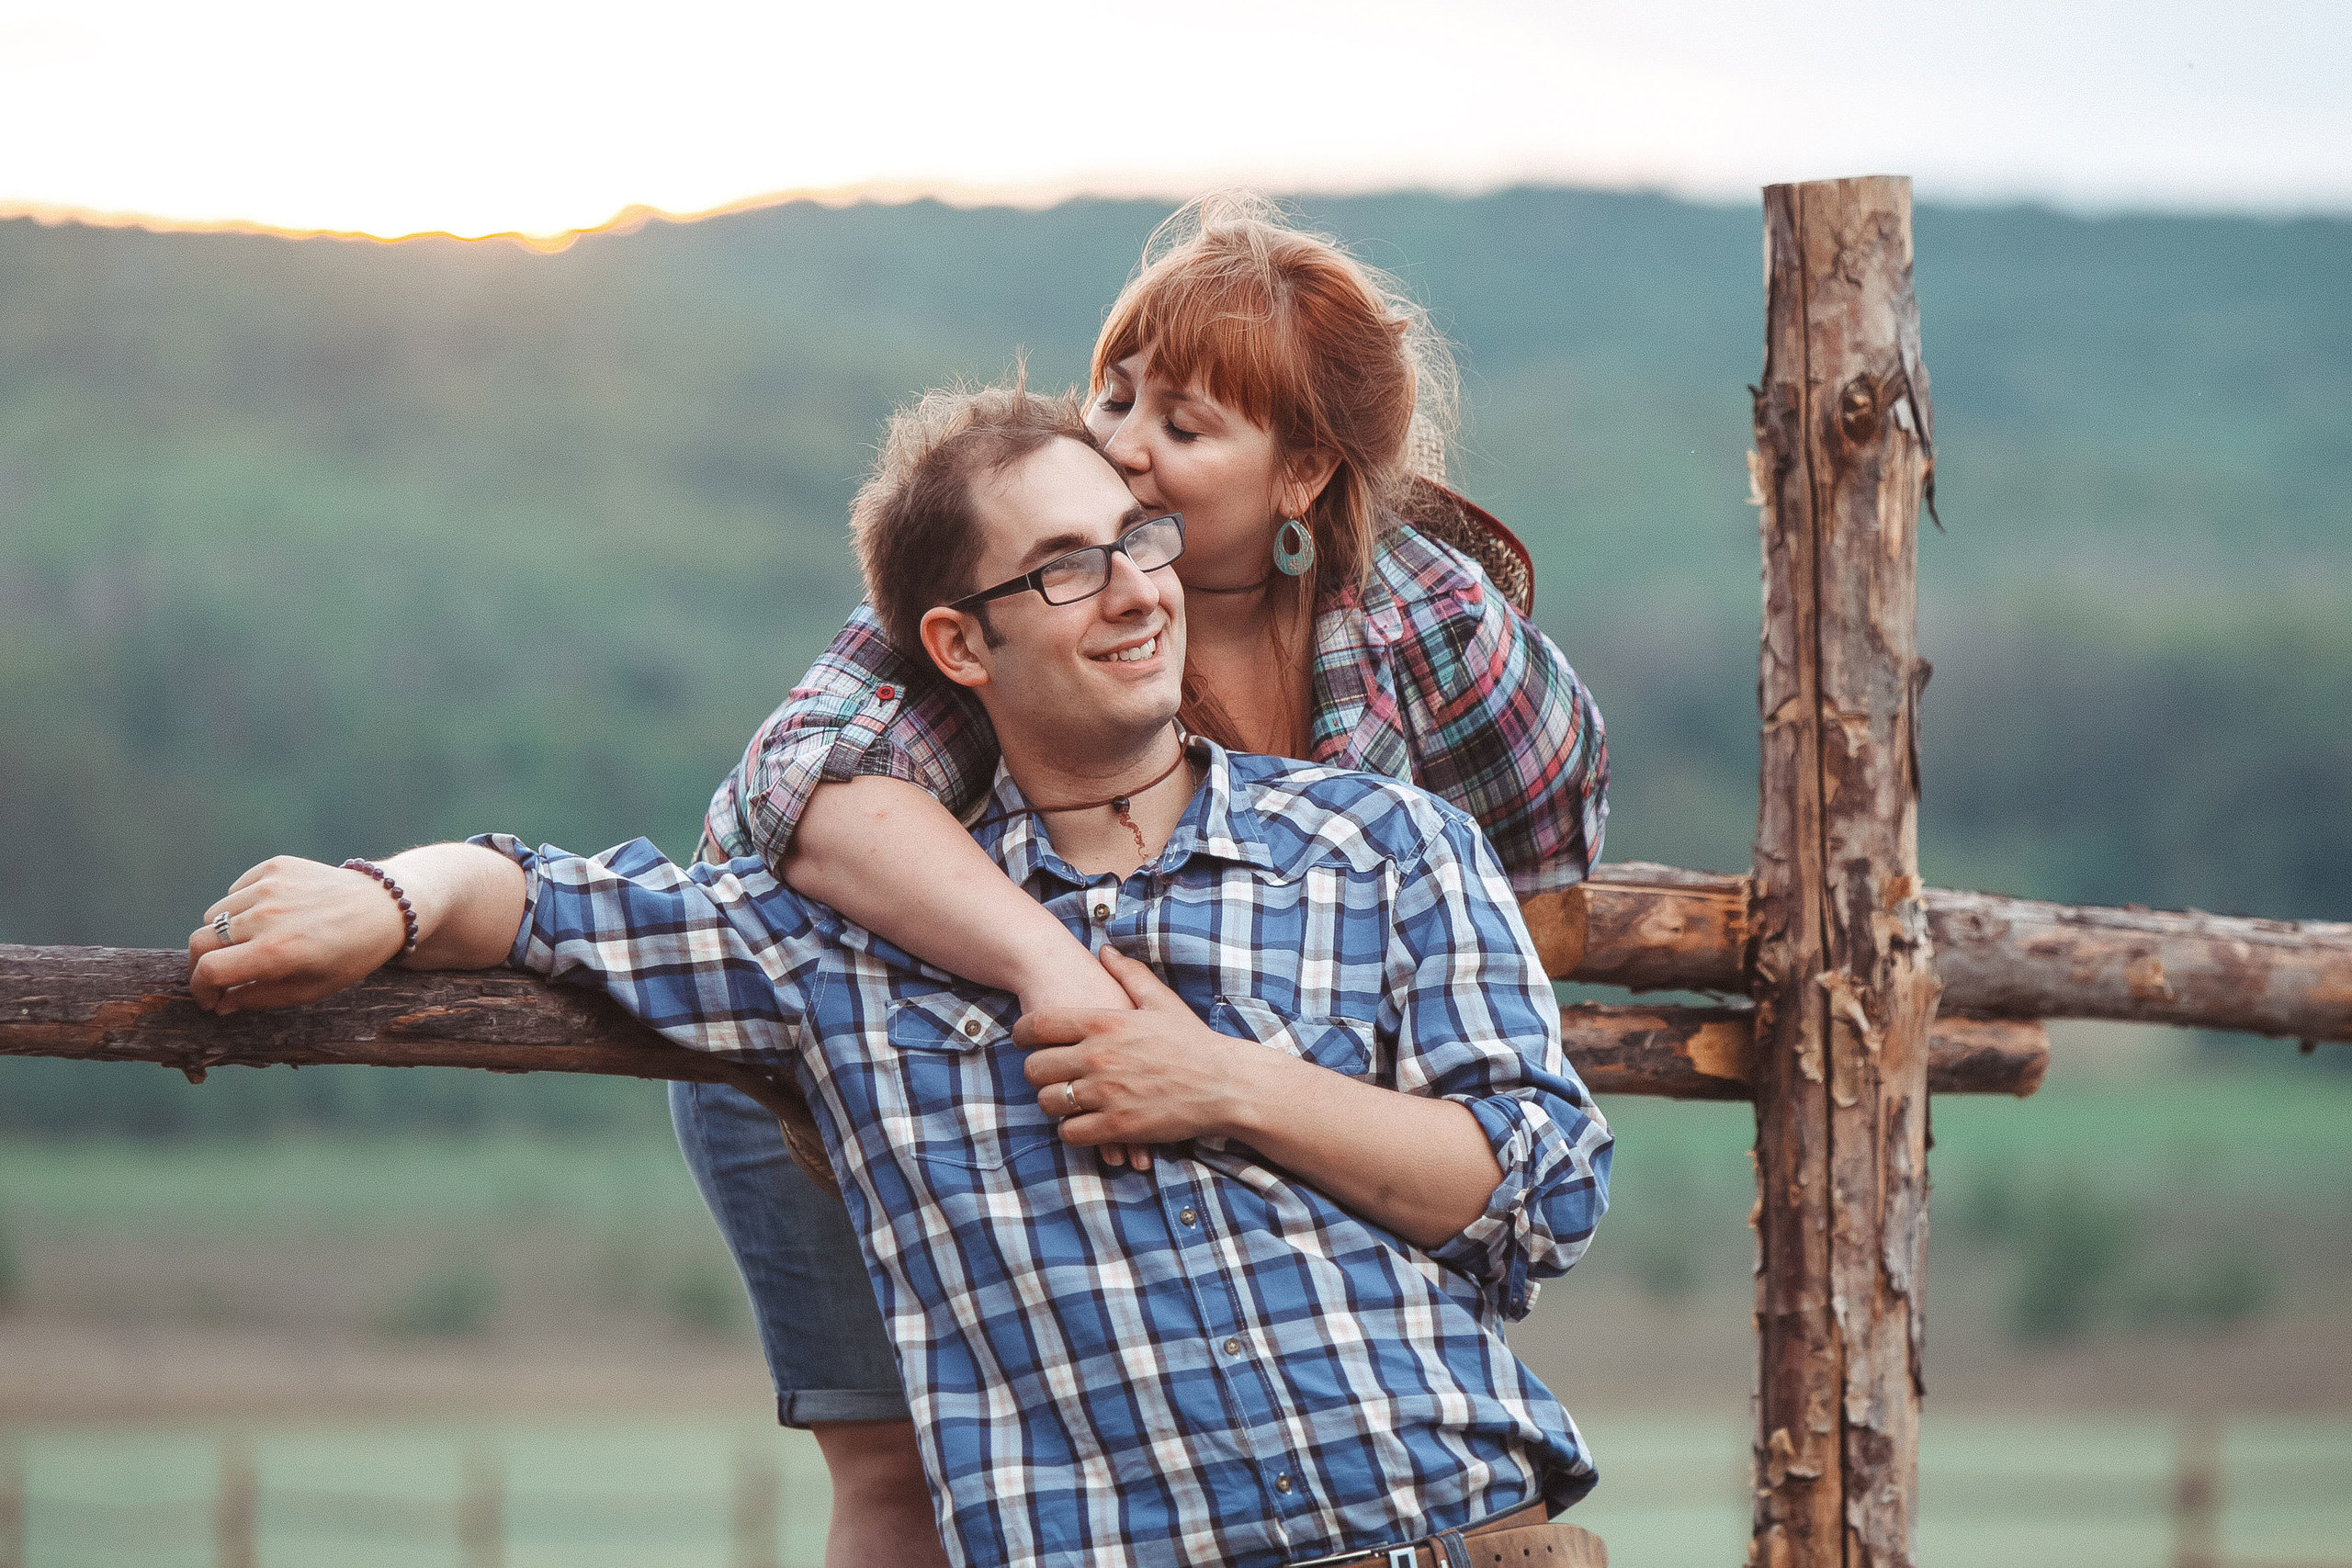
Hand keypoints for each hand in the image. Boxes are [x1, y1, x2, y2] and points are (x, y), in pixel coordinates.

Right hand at [186, 856, 406, 1014]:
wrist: (385, 907)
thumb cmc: (350, 955)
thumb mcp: (311, 989)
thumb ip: (258, 997)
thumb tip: (220, 1004)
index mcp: (276, 952)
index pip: (208, 969)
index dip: (200, 989)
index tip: (209, 999)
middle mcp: (267, 916)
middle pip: (200, 940)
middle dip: (202, 964)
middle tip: (219, 975)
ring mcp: (270, 886)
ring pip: (214, 915)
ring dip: (222, 935)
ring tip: (249, 945)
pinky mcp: (275, 866)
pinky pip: (236, 891)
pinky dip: (241, 907)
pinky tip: (267, 917)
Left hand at [1018, 948, 1266, 1150]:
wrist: (1226, 1085)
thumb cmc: (1194, 1042)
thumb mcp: (1161, 1001)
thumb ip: (1128, 975)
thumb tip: (1104, 951)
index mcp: (1106, 1023)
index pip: (1038, 1026)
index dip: (1020, 1034)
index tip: (1022, 1041)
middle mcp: (1099, 1058)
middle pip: (1034, 1069)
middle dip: (1037, 1073)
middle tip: (1050, 1075)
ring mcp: (1107, 1094)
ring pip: (1049, 1103)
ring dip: (1054, 1103)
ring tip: (1067, 1101)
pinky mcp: (1117, 1127)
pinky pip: (1070, 1133)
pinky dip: (1072, 1130)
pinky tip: (1084, 1123)